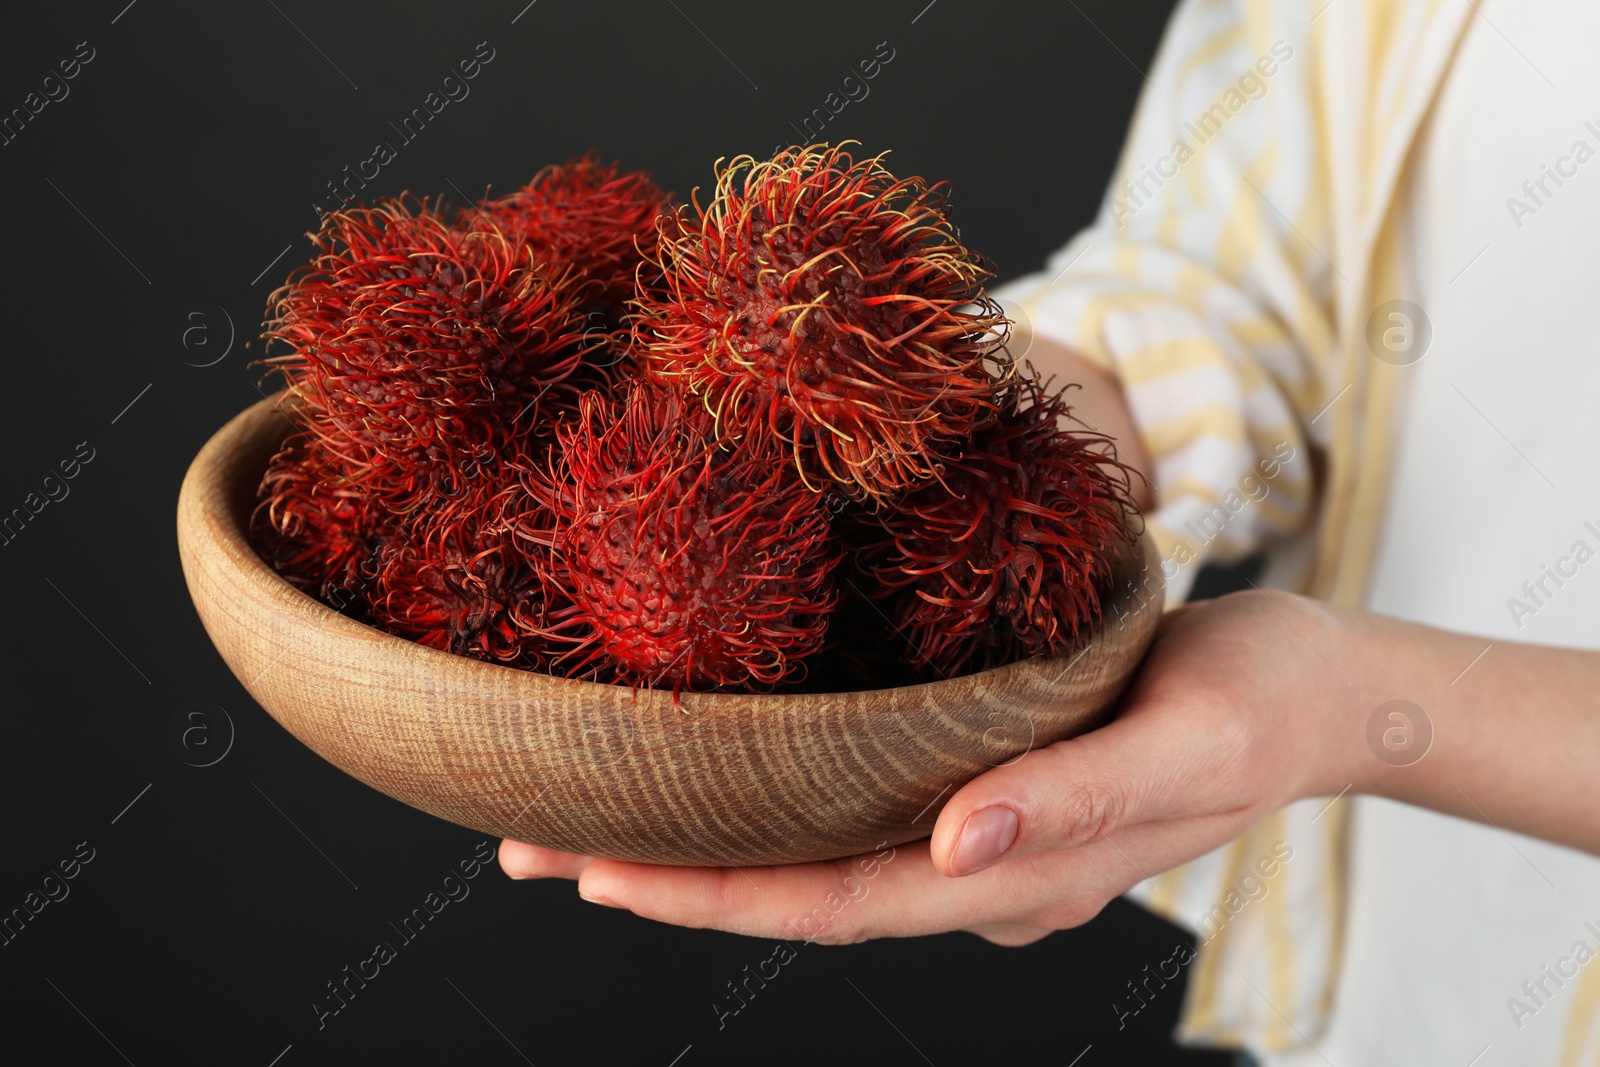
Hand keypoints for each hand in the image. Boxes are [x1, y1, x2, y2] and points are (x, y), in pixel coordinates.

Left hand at [499, 588, 1362, 944]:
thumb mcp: (1186, 747)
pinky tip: (713, 767)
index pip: (840, 904)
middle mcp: (979, 869)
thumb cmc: (1258, 706)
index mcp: (1020, 877)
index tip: (599, 874)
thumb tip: (952, 847)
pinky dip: (771, 795)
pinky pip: (854, 803)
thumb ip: (1072, 803)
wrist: (1315, 688)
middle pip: (800, 889)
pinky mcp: (981, 777)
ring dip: (701, 839)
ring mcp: (978, 832)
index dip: (719, 897)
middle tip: (530, 848)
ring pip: (816, 849)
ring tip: (579, 818)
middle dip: (668, 878)